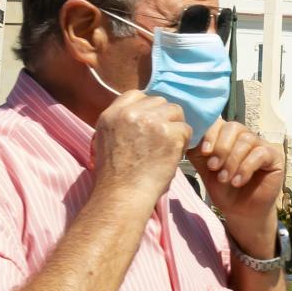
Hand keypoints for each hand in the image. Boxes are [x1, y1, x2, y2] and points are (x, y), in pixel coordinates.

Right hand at [92, 91, 191, 207]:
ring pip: (175, 111)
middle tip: (161, 138)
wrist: (122, 196)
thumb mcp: (105, 141)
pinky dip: (183, 142)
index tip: (150, 123)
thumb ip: (121, 122)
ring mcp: (151, 122)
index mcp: (112, 114)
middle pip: (159, 102)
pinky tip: (173, 155)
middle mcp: (131, 113)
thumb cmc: (115, 177)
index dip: (147, 108)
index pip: (136, 95)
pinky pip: (186, 129)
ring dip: (175, 127)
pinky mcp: (169, 133)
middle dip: (163, 118)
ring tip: (168, 147)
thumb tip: (142, 112)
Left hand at [187, 121, 284, 252]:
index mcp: (228, 136)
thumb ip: (198, 152)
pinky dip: (246, 168)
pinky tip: (238, 182)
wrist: (241, 212)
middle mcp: (246, 136)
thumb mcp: (207, 169)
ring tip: (224, 179)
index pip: (220, 122)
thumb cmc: (224, 189)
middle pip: (234, 127)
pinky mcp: (275, 156)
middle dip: (221, 148)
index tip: (204, 151)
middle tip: (213, 167)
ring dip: (232, 161)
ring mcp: (262, 144)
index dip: (211, 133)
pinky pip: (260, 153)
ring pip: (246, 140)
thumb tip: (188, 137)